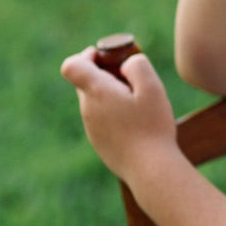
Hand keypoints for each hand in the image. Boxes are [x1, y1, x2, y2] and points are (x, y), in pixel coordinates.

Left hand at [60, 47, 178, 181]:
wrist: (150, 169)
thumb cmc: (152, 126)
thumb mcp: (152, 87)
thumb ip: (137, 65)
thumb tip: (125, 65)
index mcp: (97, 92)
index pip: (72, 65)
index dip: (86, 56)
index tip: (105, 58)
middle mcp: (88, 110)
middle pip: (86, 83)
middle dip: (105, 75)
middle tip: (131, 80)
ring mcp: (92, 129)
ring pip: (95, 103)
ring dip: (111, 97)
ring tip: (139, 106)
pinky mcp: (99, 143)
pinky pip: (102, 121)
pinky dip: (115, 116)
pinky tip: (137, 125)